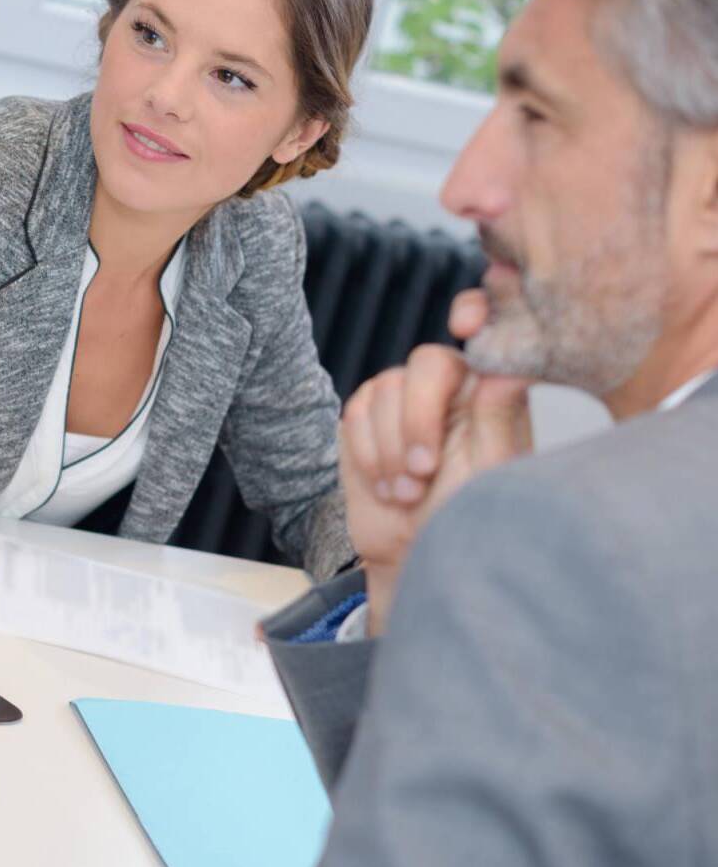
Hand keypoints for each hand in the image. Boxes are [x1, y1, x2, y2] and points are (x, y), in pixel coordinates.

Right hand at [340, 289, 532, 633]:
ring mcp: (402, 398)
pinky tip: (385, 486)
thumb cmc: (465, 518)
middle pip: (424, 365)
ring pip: (385, 392)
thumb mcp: (489, 474)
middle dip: (417, 421)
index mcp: (488, 392)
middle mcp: (445, 387)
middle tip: (423, 473)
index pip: (482, 337)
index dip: (474, 312)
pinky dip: (368, 455)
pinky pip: (356, 415)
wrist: (414, 555)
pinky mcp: (365, 417)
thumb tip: (510, 367)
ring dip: (392, 451)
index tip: (464, 324)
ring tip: (407, 493)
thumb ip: (497, 416)